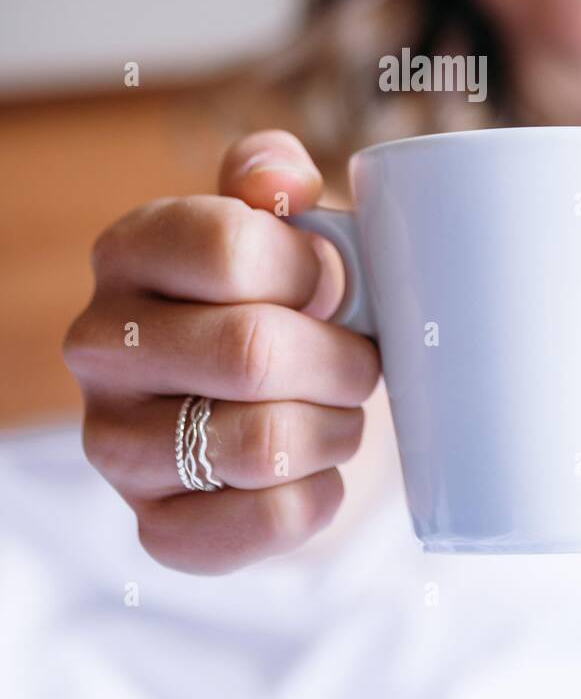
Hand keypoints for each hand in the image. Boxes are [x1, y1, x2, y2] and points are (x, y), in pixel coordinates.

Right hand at [63, 130, 380, 573]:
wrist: (254, 397)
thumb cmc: (274, 294)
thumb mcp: (273, 218)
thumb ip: (272, 174)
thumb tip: (281, 183)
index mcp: (129, 252)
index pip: (228, 248)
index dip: (312, 268)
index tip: (336, 284)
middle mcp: (100, 346)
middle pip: (250, 351)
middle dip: (340, 358)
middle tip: (362, 360)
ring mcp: (115, 442)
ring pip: (260, 443)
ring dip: (334, 427)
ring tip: (340, 411)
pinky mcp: (153, 524)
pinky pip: (261, 523)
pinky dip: (316, 496)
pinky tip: (316, 468)